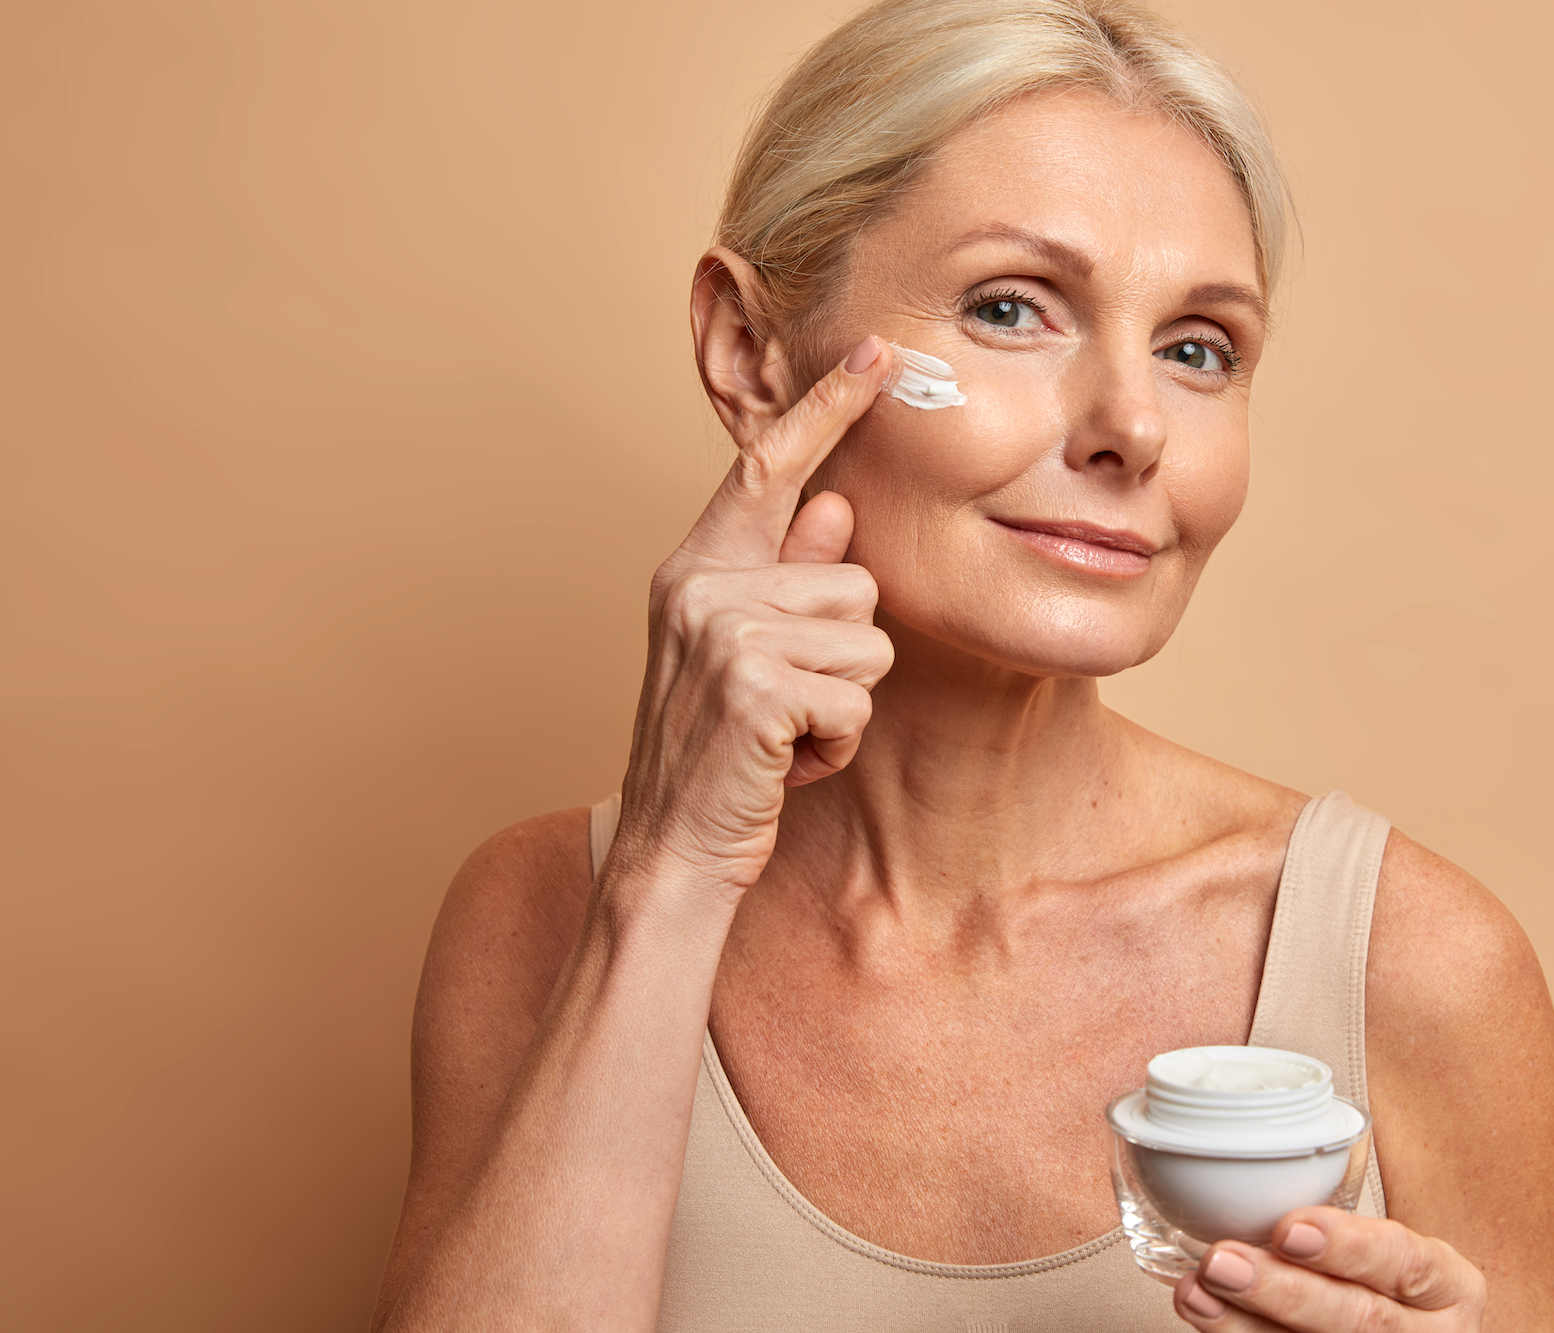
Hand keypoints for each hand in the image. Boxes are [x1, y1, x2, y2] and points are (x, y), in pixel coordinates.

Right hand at [607, 337, 898, 899]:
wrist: (673, 850)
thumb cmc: (719, 754)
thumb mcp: (747, 654)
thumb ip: (784, 577)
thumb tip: (837, 505)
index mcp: (696, 568)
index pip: (767, 468)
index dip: (826, 408)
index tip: (880, 354)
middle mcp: (701, 587)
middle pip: (855, 582)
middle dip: (845, 658)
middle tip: (785, 707)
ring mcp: (723, 635)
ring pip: (867, 643)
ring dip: (843, 705)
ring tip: (784, 734)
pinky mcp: (755, 688)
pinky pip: (856, 702)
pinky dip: (836, 746)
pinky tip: (786, 764)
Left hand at [1174, 1207, 1486, 1331]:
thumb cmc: (1390, 1286)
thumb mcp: (1392, 1255)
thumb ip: (1339, 1232)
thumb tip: (1239, 1181)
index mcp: (1448, 1287)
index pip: (1404, 1261)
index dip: (1347, 1246)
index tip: (1288, 1228)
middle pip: (1359, 1319)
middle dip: (1283, 1291)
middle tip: (1222, 1261)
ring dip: (1246, 1325)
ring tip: (1196, 1294)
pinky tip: (1210, 1323)